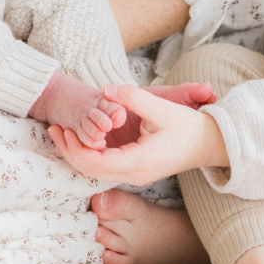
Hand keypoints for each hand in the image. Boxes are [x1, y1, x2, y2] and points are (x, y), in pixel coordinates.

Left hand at [48, 82, 229, 184]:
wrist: (211, 144)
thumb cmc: (190, 127)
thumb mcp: (162, 108)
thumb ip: (132, 97)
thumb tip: (106, 89)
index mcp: (138, 162)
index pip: (94, 163)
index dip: (74, 148)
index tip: (60, 129)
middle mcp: (134, 174)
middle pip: (90, 171)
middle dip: (69, 151)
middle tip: (53, 129)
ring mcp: (135, 174)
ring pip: (97, 171)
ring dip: (77, 153)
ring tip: (61, 132)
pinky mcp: (137, 169)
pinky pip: (106, 167)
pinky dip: (90, 154)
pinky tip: (82, 137)